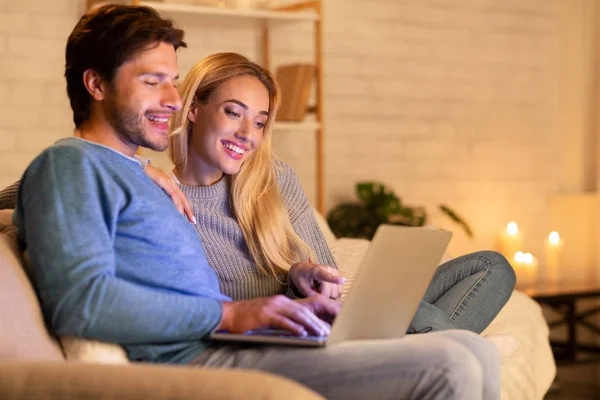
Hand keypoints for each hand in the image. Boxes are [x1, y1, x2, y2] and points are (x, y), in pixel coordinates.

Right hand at [144, 164, 195, 222]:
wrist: (135, 164)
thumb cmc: (141, 177)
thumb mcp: (151, 187)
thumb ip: (158, 195)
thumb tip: (160, 207)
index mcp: (169, 184)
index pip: (181, 197)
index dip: (186, 208)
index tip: (190, 218)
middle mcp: (170, 182)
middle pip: (183, 198)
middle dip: (189, 211)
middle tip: (193, 222)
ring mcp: (167, 180)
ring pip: (179, 197)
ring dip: (183, 209)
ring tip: (185, 220)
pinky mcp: (162, 180)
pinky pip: (172, 193)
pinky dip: (176, 202)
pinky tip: (178, 211)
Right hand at [218, 295, 337, 336]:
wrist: (229, 313)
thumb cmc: (247, 317)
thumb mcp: (267, 315)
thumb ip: (281, 319)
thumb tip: (296, 329)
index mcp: (281, 301)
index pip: (302, 309)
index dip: (315, 318)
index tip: (324, 328)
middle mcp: (279, 301)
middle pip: (303, 312)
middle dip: (316, 322)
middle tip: (327, 333)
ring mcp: (272, 307)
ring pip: (296, 315)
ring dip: (310, 325)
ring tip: (319, 333)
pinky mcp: (265, 315)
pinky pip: (283, 321)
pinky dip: (294, 327)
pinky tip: (302, 333)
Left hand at [289, 261, 345, 298]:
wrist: (303, 269)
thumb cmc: (300, 277)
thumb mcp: (301, 287)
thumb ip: (310, 295)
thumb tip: (323, 302)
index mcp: (317, 270)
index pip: (326, 276)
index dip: (334, 279)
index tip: (343, 280)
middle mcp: (329, 270)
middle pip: (330, 293)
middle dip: (323, 297)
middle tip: (314, 292)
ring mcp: (336, 273)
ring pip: (336, 294)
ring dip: (327, 296)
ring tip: (318, 289)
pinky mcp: (339, 276)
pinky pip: (339, 292)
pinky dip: (331, 294)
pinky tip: (324, 289)